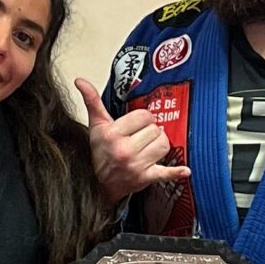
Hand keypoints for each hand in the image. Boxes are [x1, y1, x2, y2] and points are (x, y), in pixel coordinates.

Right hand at [75, 77, 190, 206]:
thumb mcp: (96, 125)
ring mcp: (135, 165)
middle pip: (155, 130)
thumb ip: (92, 101)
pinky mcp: (145, 178)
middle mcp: (124, 150)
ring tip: (148, 147)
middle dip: (150, 132)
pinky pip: (165, 173)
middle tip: (140, 137)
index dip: (143, 118)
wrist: (98, 183)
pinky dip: (175, 173)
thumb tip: (80, 80)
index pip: (143, 116)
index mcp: (113, 134)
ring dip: (159, 145)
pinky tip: (184, 171)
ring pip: (164, 145)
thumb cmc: (100, 151)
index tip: (137, 124)